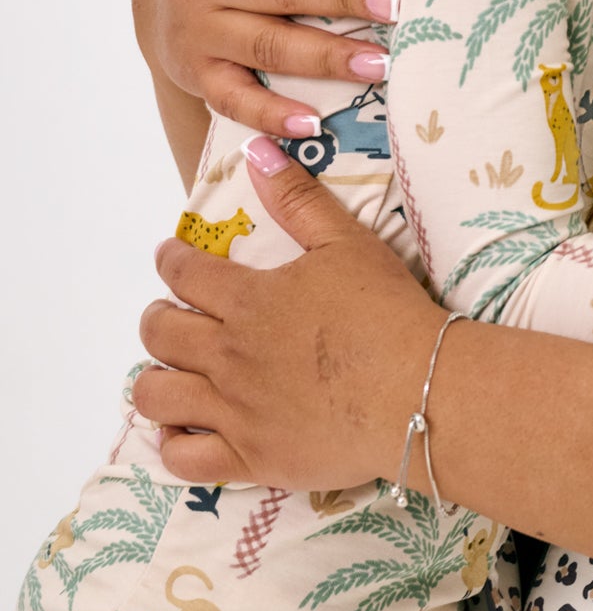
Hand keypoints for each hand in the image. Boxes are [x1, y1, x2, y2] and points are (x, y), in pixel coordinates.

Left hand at [134, 140, 443, 489]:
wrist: (420, 389)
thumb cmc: (388, 311)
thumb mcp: (348, 242)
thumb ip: (299, 199)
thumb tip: (257, 151)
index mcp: (249, 300)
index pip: (185, 274)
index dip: (171, 260)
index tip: (171, 256)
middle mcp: (228, 356)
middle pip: (160, 334)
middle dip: (157, 317)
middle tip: (171, 313)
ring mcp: (234, 412)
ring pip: (157, 397)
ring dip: (154, 379)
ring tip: (170, 371)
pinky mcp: (250, 458)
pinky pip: (184, 459)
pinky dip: (174, 443)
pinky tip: (186, 430)